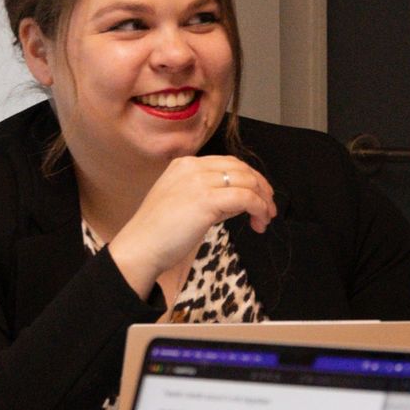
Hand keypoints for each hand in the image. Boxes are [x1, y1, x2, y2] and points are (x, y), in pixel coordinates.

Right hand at [104, 154, 276, 295]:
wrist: (140, 247)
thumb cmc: (160, 232)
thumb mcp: (183, 202)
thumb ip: (209, 194)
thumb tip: (242, 200)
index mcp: (184, 164)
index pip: (228, 163)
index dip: (250, 179)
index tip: (260, 197)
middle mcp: (192, 168)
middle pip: (242, 169)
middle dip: (261, 188)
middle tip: (269, 209)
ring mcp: (199, 182)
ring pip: (248, 182)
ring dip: (263, 201)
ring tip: (265, 219)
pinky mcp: (207, 200)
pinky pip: (246, 198)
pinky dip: (259, 208)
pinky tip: (259, 221)